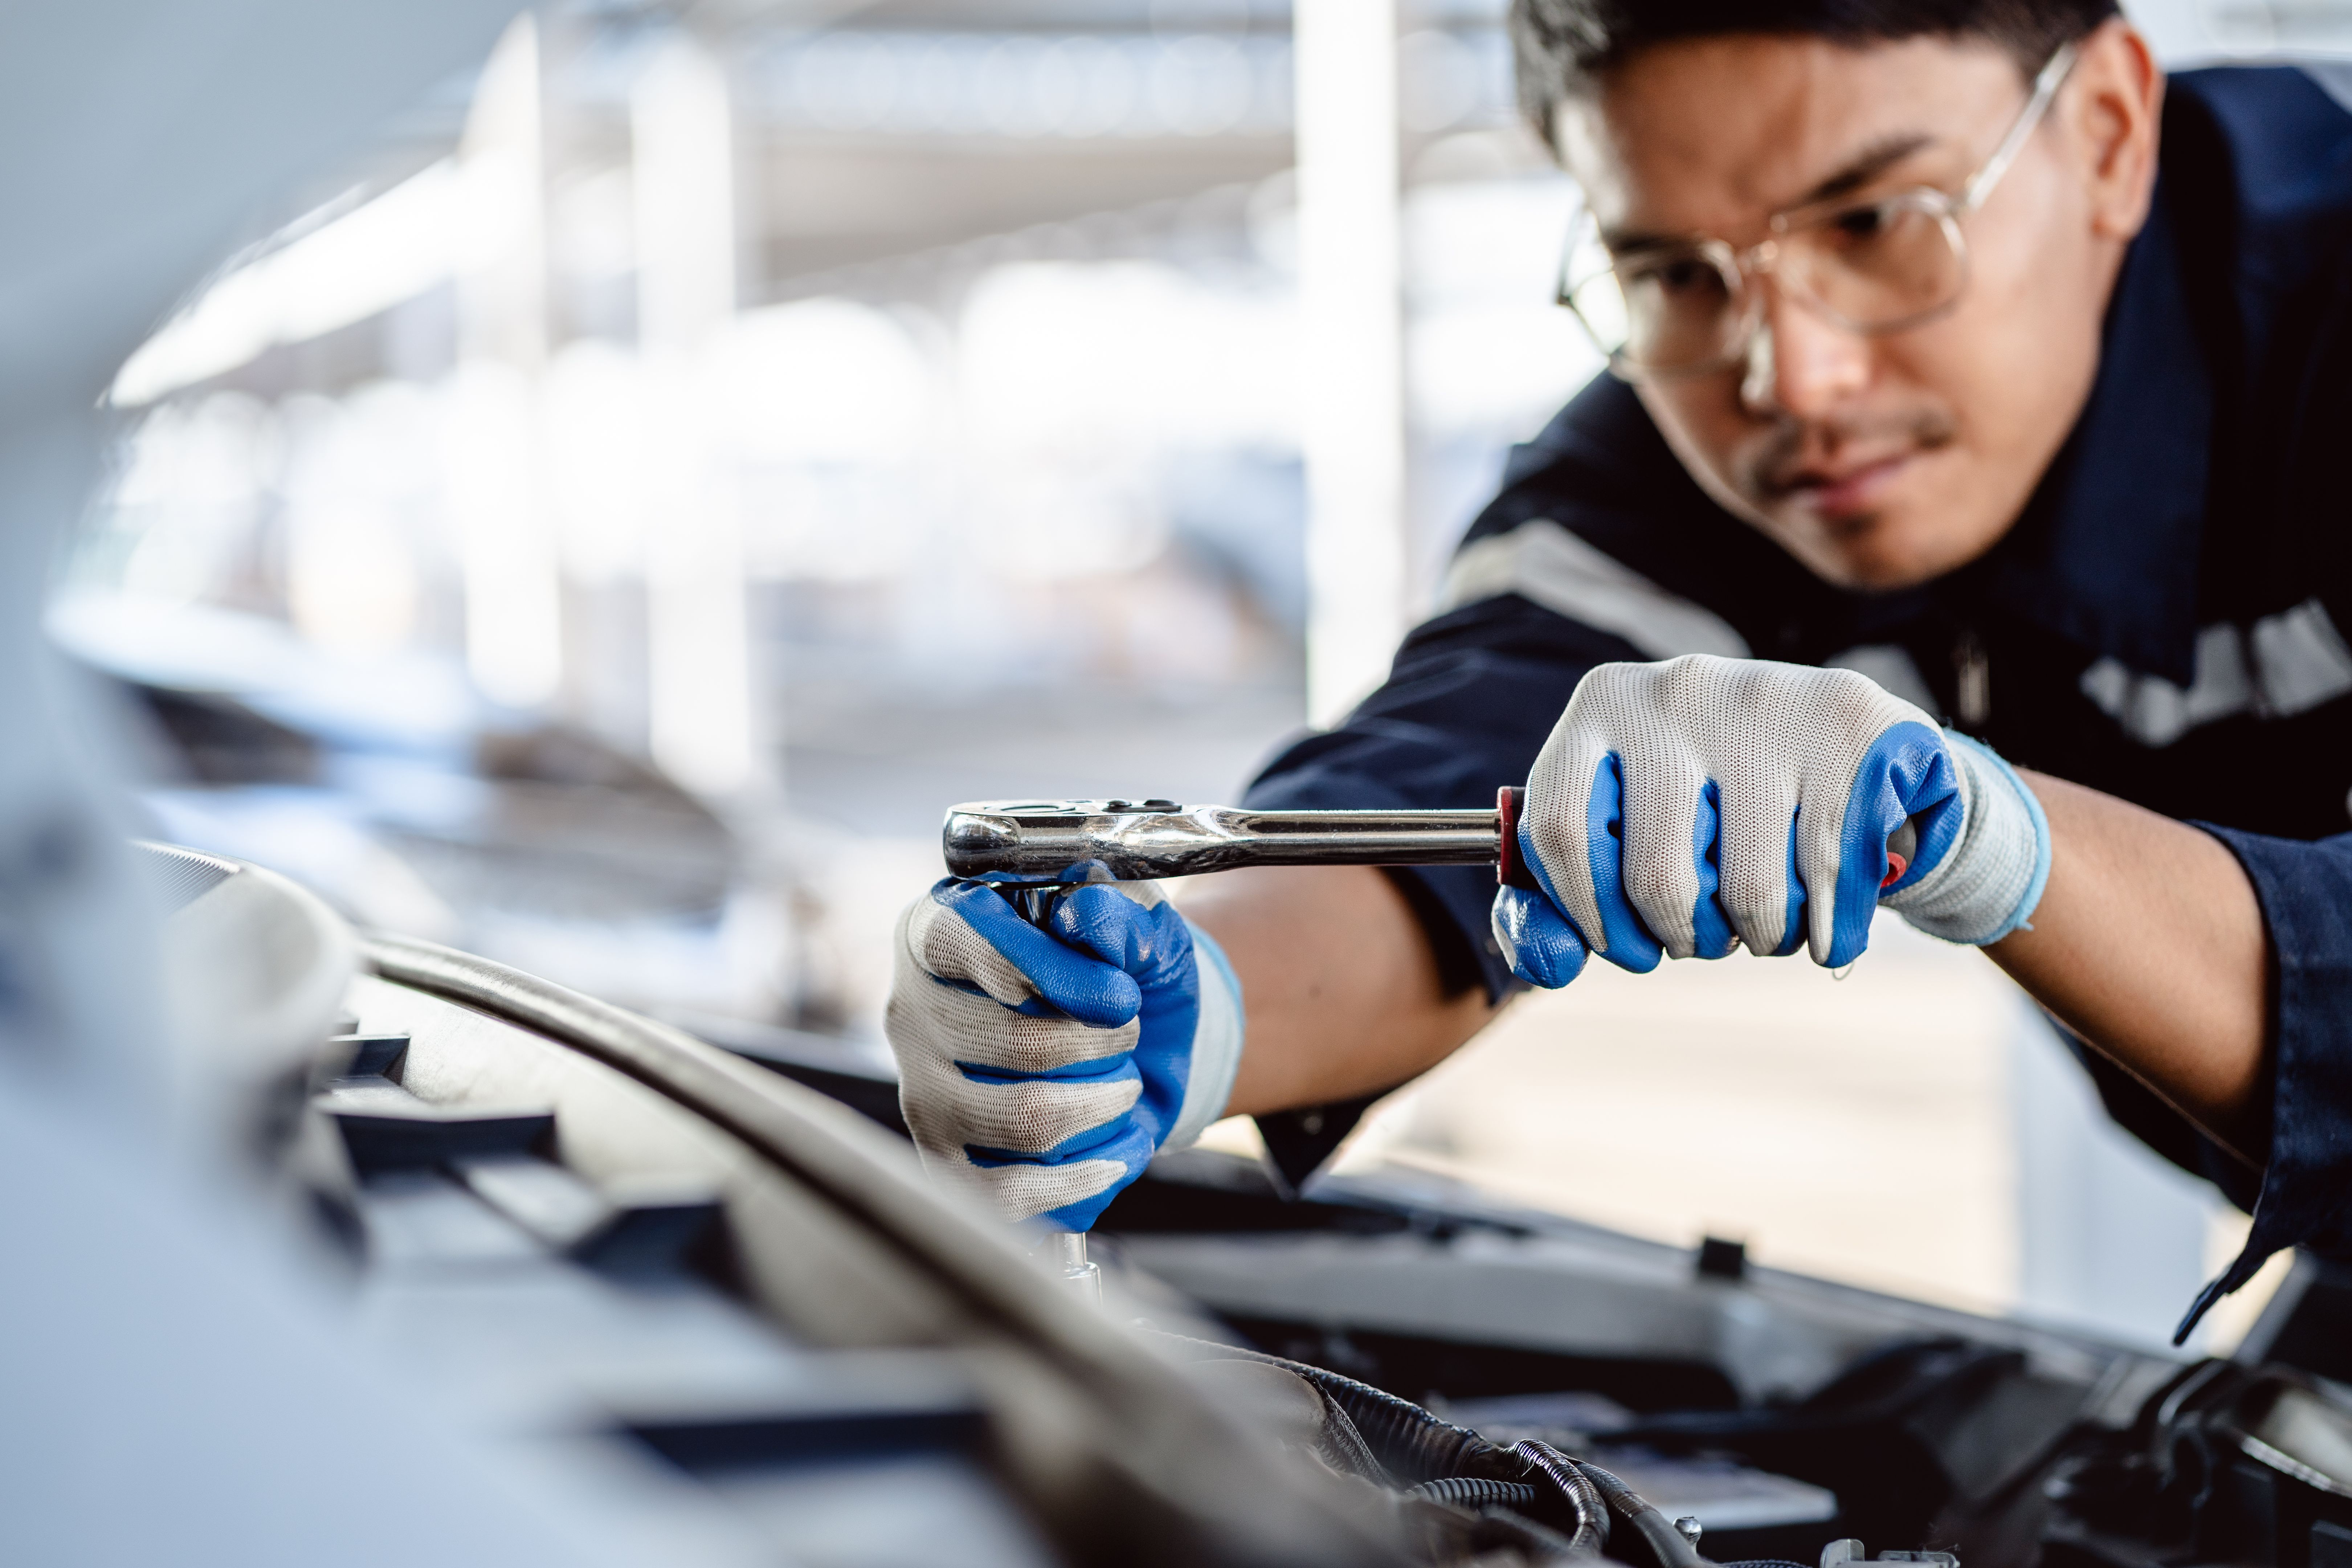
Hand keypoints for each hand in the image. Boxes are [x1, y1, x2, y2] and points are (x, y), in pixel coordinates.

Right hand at [885, 873, 1243, 1228]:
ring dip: (1101, 1106)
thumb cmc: (1119, 970)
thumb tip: (1084, 922)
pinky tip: (1116, 1154)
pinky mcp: (944, 1161)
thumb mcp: (1133, 922)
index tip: (1121, 995)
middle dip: (1101, 1044)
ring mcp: (922, 1092)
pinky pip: (1007, 1192)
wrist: (1134, 1039)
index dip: (1056, 972)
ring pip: (1023, 1119)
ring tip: (1126, 1088)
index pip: (975, 944)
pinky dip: (1080, 1179)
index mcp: (941, 931)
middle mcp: (914, 1011)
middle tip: (1131, 1035)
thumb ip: (1114, 912)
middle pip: (1014, 1042)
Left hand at [1490, 655, 2048, 983]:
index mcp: (1604, 703)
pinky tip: (1825, 912)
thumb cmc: (1713, 801)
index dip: (1586, 913)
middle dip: (1682, 936)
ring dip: (1759, 937)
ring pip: (1748, 891)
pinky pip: (1830, 880)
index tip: (1622, 944)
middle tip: (1704, 933)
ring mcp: (1770, 700)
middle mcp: (1679, 688)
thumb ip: (1559, 906)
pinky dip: (1825, 928)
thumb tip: (1547, 966)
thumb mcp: (1625, 832)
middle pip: (1654, 876)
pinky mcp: (1853, 727)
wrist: (1849, 744)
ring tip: (1765, 916)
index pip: (1556, 830)